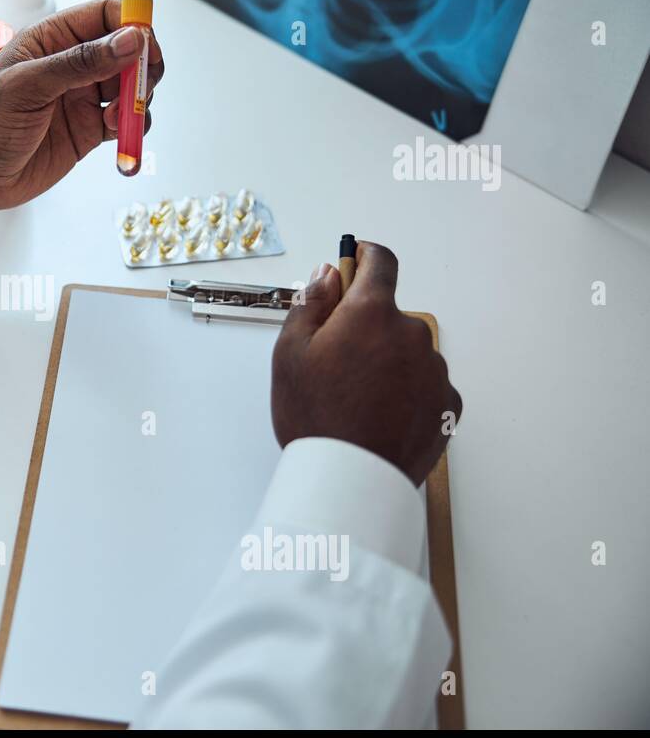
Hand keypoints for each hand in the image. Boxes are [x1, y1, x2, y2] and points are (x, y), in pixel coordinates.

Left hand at [0, 0, 164, 215]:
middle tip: (141, 87)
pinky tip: (119, 134)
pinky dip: (133, 125)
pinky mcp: (89, 129)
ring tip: (116, 117)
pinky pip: (124, 119)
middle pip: (127, 48)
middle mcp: (71, 63)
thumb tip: (131, 40)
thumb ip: (80, 62)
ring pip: (130, 84)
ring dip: (137, 98)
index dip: (133, 25)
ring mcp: (82, 96)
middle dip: (143, 65)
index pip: (106, 14)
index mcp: (52, 39)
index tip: (146, 49)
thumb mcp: (28, 86)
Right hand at [271, 242, 462, 485]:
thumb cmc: (315, 416)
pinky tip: (380, 418)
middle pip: (389, 316)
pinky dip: (406, 394)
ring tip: (357, 402)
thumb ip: (311, 304)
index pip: (381, 262)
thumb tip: (329, 274)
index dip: (364, 256)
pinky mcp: (449, 404)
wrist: (351, 481)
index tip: (355, 260)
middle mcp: (412, 334)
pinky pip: (425, 386)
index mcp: (372, 313)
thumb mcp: (289, 353)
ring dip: (387, 364)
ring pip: (407, 353)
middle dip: (365, 329)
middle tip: (335, 365)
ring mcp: (435, 370)